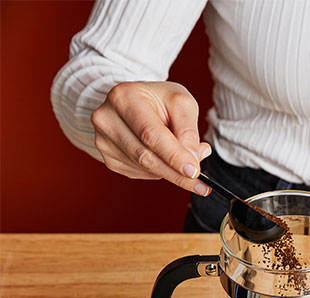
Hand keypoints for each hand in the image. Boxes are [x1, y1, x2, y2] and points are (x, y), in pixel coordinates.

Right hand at [91, 81, 211, 194]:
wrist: (137, 100)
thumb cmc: (159, 100)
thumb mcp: (181, 102)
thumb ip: (188, 129)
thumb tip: (192, 158)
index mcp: (124, 97)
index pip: (150, 134)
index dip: (173, 156)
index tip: (194, 171)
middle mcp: (107, 118)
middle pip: (145, 156)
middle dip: (176, 172)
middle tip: (199, 182)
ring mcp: (103, 139)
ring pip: (143, 168)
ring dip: (169, 171)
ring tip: (186, 160)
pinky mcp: (107, 156)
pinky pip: (138, 173)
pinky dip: (157, 171)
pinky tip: (164, 158)